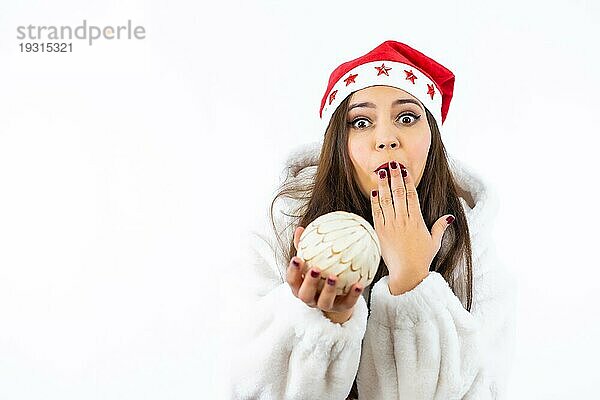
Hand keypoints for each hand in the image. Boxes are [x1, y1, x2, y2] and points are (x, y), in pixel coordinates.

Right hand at [285, 226, 363, 323]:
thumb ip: (305, 246)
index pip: (291, 280)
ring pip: (324, 303)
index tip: (297, 258)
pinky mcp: (340, 309)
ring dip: (329, 290)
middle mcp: (309, 298)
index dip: (292, 271)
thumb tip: (300, 228)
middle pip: (305, 295)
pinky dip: (353, 295)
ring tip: (334, 277)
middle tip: (316, 269)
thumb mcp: (311, 260)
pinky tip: (359, 284)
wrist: (336, 294)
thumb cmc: (320, 272)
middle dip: (309, 282)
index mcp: (299, 286)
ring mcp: (325, 306)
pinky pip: (347, 303)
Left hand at [371, 161, 453, 294]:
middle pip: (398, 193)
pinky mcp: (380, 231)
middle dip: (395, 177)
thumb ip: (440, 227)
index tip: (405, 170)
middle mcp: (403, 220)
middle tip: (392, 164)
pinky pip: (376, 212)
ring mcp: (391, 225)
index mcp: (417, 220)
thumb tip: (449, 217)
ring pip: (386, 200)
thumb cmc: (421, 259)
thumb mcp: (434, 242)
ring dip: (384, 185)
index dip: (407, 181)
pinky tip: (374, 190)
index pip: (412, 195)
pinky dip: (375, 200)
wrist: (407, 273)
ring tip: (381, 172)